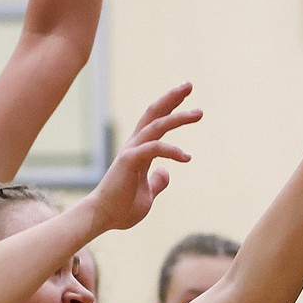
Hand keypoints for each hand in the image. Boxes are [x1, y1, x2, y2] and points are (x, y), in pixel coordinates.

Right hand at [86, 84, 201, 232]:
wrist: (103, 217)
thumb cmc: (122, 208)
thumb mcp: (148, 194)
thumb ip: (157, 181)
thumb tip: (166, 172)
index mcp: (139, 150)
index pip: (156, 121)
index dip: (170, 106)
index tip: (185, 95)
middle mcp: (135, 145)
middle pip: (155, 114)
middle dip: (172, 98)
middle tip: (189, 84)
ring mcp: (131, 151)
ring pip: (157, 126)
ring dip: (178, 117)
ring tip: (199, 112)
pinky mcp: (129, 161)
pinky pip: (154, 149)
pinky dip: (172, 150)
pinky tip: (187, 157)